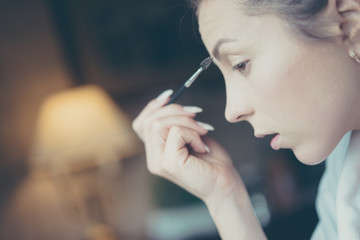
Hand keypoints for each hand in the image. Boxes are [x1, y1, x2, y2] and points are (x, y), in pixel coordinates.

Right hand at [132, 89, 243, 203]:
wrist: (225, 185)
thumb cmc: (212, 161)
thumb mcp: (192, 135)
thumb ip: (177, 123)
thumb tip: (169, 100)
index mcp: (156, 152)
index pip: (141, 124)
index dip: (153, 106)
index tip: (170, 94)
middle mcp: (153, 159)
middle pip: (149, 121)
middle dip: (174, 110)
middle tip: (196, 114)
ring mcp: (158, 162)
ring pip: (158, 124)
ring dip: (185, 122)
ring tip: (202, 132)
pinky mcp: (169, 163)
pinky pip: (175, 132)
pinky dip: (192, 133)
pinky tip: (202, 146)